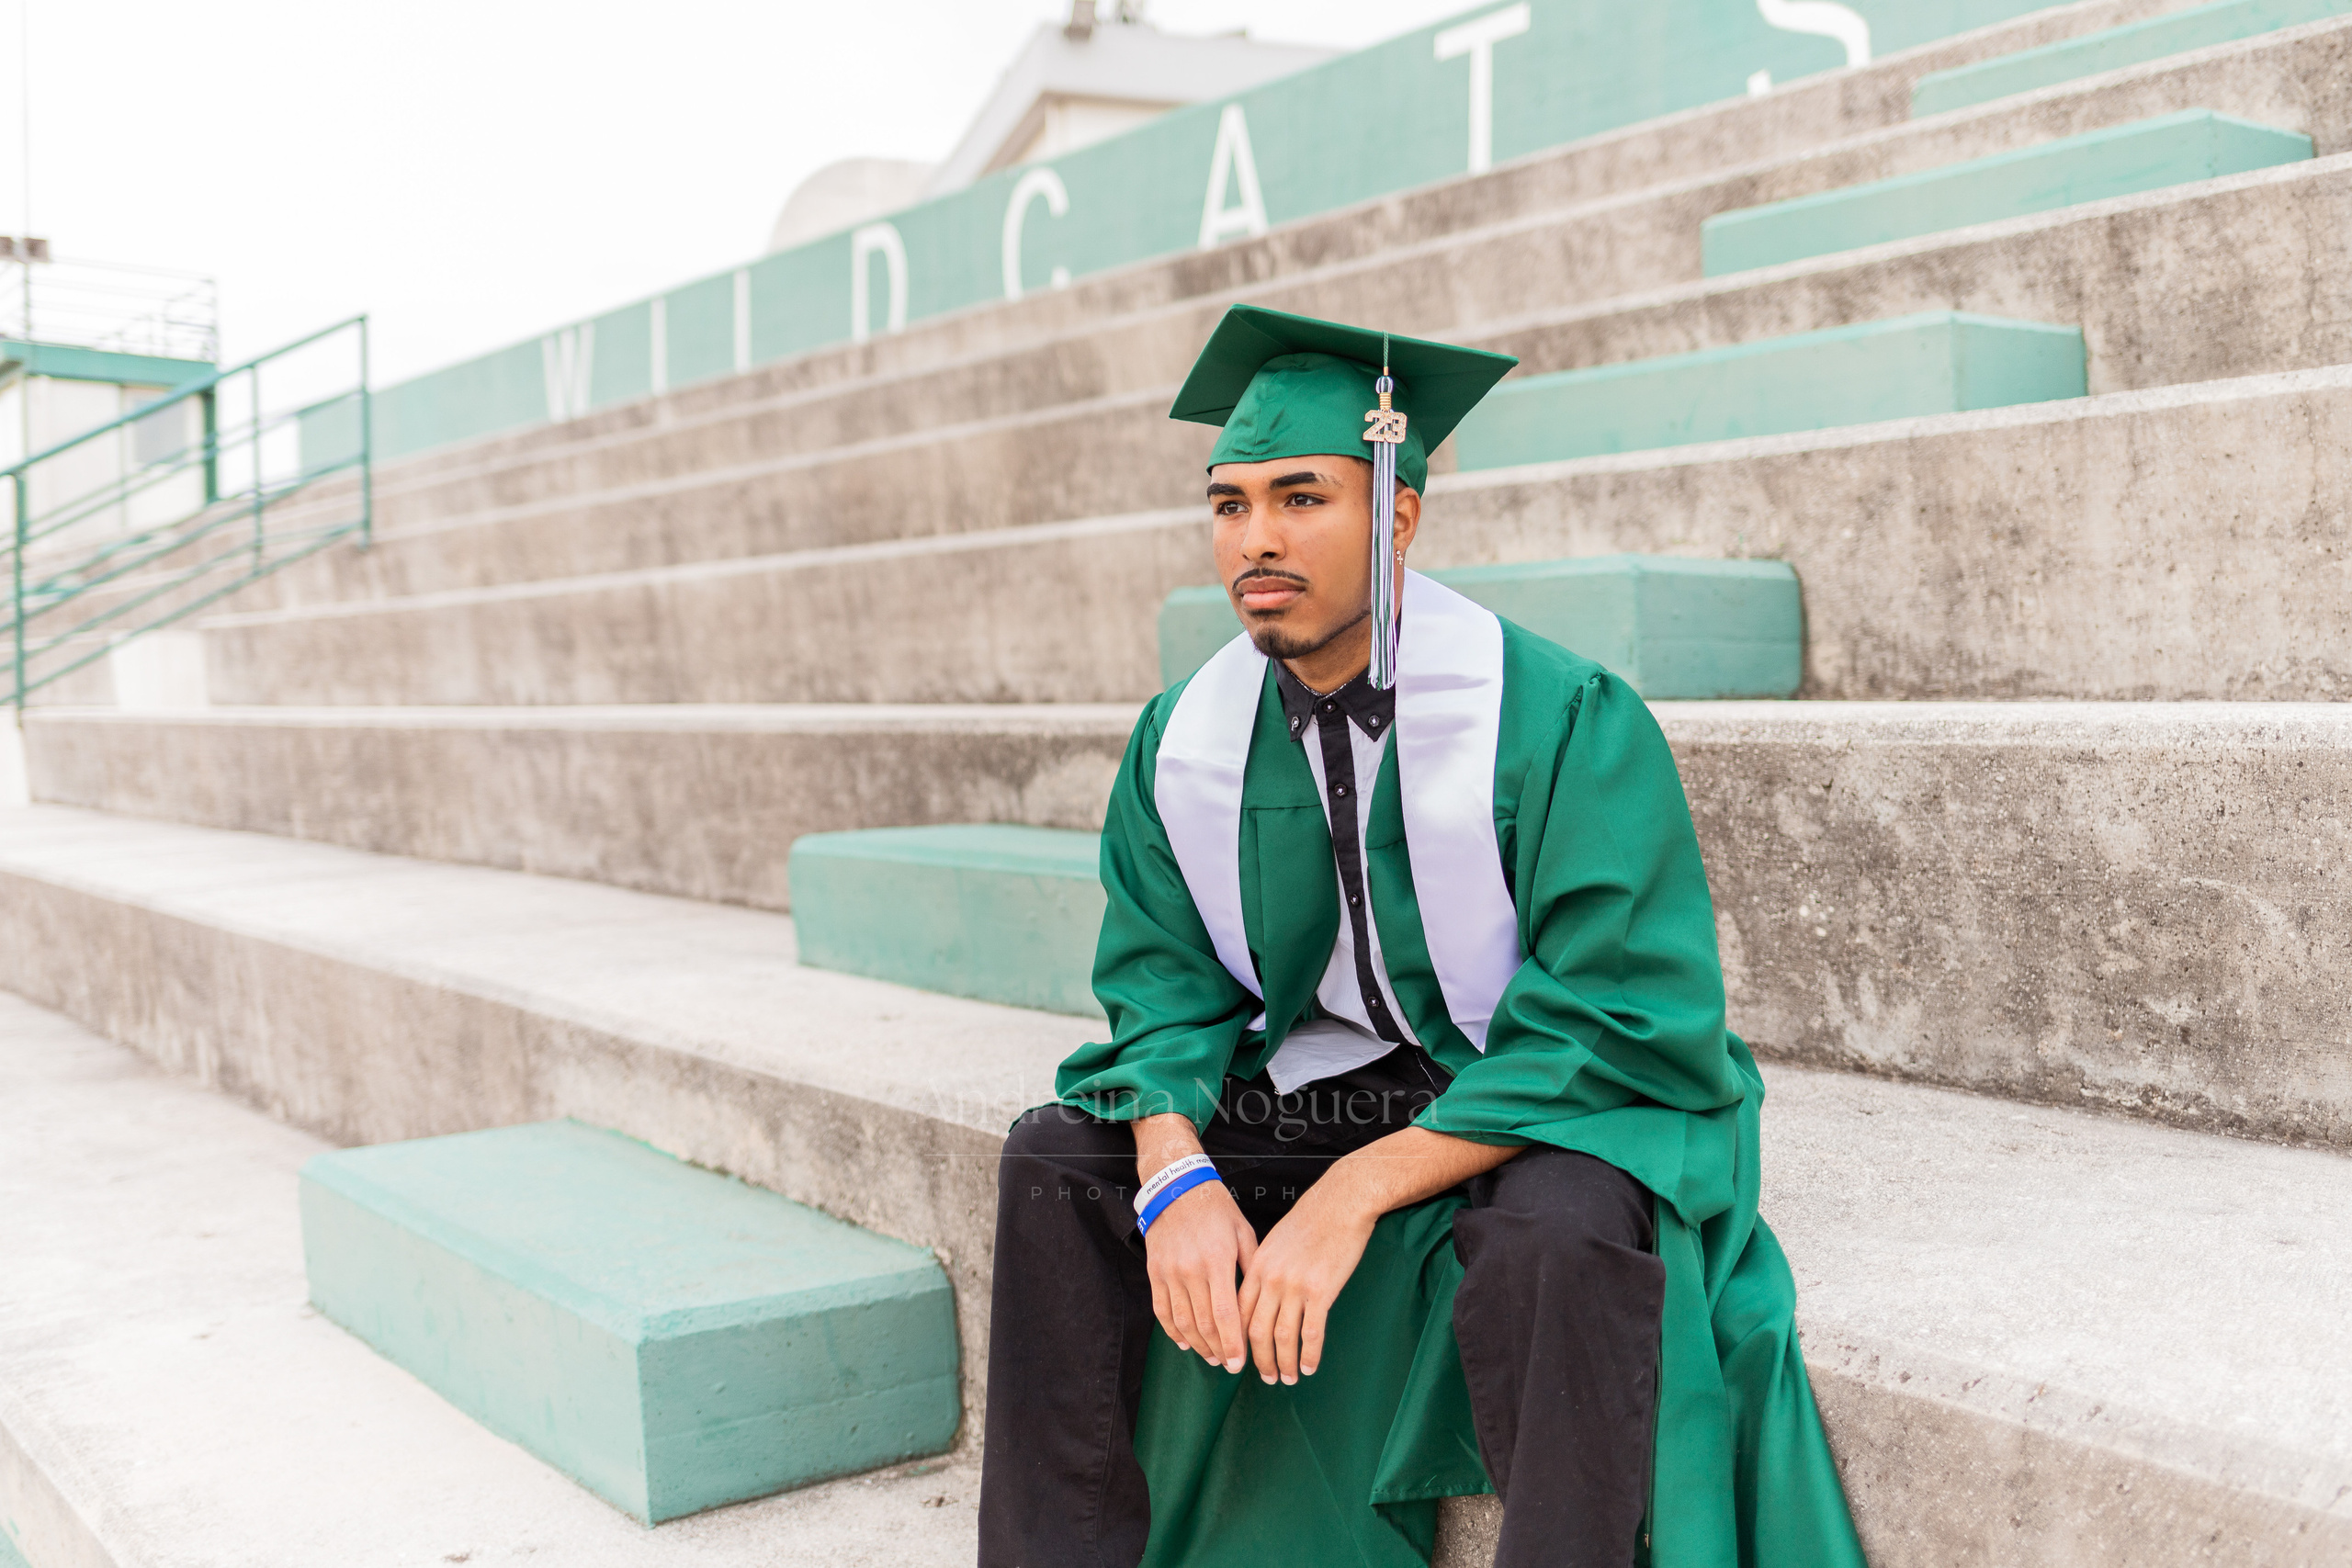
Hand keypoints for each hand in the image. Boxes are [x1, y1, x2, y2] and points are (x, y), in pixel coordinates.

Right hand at [1135, 1113, 1256, 1370]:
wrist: (1177, 1188)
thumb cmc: (1216, 1210)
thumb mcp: (1243, 1232)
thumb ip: (1251, 1267)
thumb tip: (1261, 1301)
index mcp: (1218, 1261)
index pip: (1225, 1314)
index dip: (1233, 1343)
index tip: (1240, 1364)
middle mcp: (1191, 1271)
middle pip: (1204, 1324)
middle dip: (1218, 1350)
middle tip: (1228, 1365)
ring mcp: (1170, 1273)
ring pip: (1182, 1322)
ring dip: (1197, 1345)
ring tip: (1211, 1357)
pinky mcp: (1155, 1272)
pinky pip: (1162, 1310)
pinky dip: (1172, 1331)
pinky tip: (1184, 1342)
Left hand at [1237, 1184, 1374, 1383]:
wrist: (1341, 1202)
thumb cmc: (1311, 1219)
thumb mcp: (1276, 1242)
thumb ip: (1265, 1269)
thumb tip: (1260, 1298)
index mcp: (1257, 1266)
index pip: (1238, 1313)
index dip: (1237, 1341)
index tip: (1241, 1358)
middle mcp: (1271, 1279)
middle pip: (1256, 1331)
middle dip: (1259, 1360)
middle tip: (1266, 1378)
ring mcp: (1295, 1286)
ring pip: (1282, 1336)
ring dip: (1284, 1363)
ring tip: (1289, 1378)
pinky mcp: (1321, 1291)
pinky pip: (1312, 1332)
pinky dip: (1309, 1354)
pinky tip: (1310, 1366)